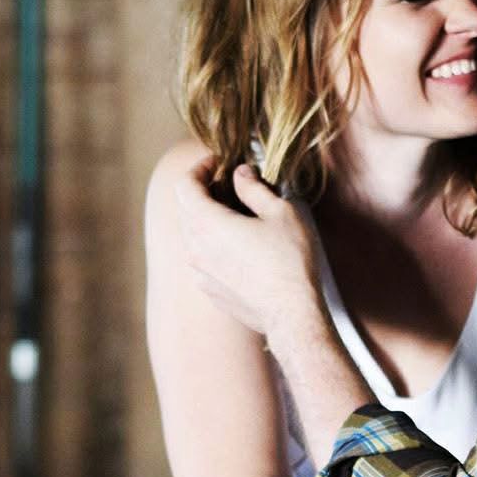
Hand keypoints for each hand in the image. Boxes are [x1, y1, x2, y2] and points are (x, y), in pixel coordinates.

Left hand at [175, 160, 324, 342]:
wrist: (292, 314)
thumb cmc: (289, 260)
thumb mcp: (279, 212)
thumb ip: (254, 188)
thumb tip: (241, 174)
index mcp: (207, 223)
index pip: (184, 185)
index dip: (198, 168)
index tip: (217, 162)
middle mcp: (195, 247)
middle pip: (186, 209)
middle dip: (203, 191)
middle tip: (229, 184)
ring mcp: (200, 272)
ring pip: (193, 236)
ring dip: (208, 220)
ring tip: (235, 215)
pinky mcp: (210, 291)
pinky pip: (203, 259)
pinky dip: (213, 245)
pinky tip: (238, 247)